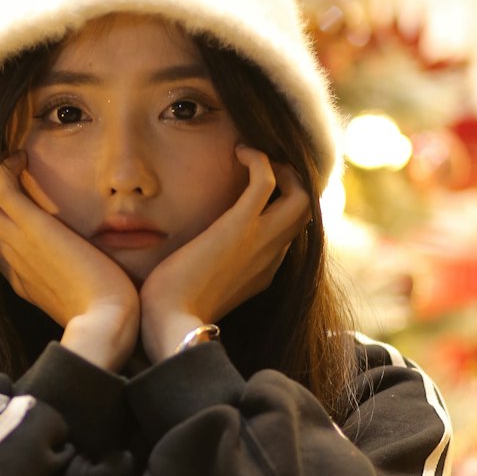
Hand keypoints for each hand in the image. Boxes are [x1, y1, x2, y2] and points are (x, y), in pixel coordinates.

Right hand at [0, 153, 139, 370]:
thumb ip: (77, 286)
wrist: (104, 324)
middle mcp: (12, 261)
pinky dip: (5, 168)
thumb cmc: (105, 317)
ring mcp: (17, 244)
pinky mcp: (32, 228)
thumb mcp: (83, 302)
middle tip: (10, 178)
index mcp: (22, 281)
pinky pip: (1, 188)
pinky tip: (22, 158)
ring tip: (13, 163)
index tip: (14, 208)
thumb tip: (93, 278)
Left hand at [138, 147, 311, 362]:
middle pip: (307, 212)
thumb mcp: (200, 288)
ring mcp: (260, 241)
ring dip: (284, 169)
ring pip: (302, 196)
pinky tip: (239, 153)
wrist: (169, 322)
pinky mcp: (241, 226)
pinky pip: (267, 181)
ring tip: (252, 158)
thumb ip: (209, 270)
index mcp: (264, 272)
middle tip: (262, 168)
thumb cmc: (173, 309)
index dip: (281, 205)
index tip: (257, 189)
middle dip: (293, 182)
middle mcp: (271, 256)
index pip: (290, 232)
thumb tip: (191, 257)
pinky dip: (259, 159)